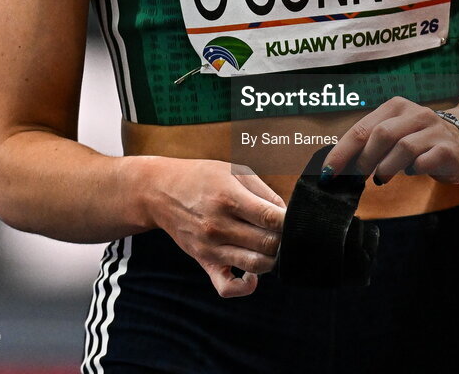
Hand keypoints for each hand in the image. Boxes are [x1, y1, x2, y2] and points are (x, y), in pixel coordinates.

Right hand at [148, 158, 285, 297]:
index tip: (297, 219)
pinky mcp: (204, 261)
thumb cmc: (203, 176)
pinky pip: (227, 287)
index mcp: (228, 198)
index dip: (290, 221)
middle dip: (286, 240)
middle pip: (267, 244)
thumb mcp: (234, 171)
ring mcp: (210, 247)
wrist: (161, 191)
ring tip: (276, 247)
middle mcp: (218, 225)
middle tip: (290, 233)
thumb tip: (286, 214)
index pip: (271, 218)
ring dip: (273, 259)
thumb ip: (264, 192)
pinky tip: (252, 273)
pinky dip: (245, 286)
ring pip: (255, 265)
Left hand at [321, 97, 458, 185]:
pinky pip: (425, 162)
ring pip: (403, 148)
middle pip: (381, 135)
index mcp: (395, 107)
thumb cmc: (417, 140)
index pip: (362, 128)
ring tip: (381, 178)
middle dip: (365, 160)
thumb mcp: (393, 134)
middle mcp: (415, 113)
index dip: (342, 152)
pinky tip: (412, 172)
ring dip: (386, 168)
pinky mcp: (448, 150)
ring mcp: (433, 130)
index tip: (328, 173)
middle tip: (359, 177)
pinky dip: (413, 170)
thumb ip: (369, 144)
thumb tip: (338, 165)